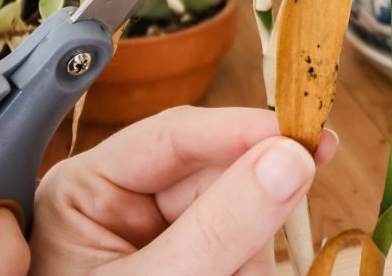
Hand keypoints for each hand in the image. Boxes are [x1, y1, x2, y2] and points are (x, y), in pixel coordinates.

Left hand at [30, 106, 336, 274]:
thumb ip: (218, 227)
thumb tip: (289, 158)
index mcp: (87, 191)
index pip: (174, 135)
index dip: (242, 130)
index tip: (305, 140)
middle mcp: (125, 203)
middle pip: (218, 176)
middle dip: (249, 221)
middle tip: (250, 267)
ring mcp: (162, 235)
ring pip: (242, 218)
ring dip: (251, 261)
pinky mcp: (193, 262)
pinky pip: (243, 251)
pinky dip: (248, 272)